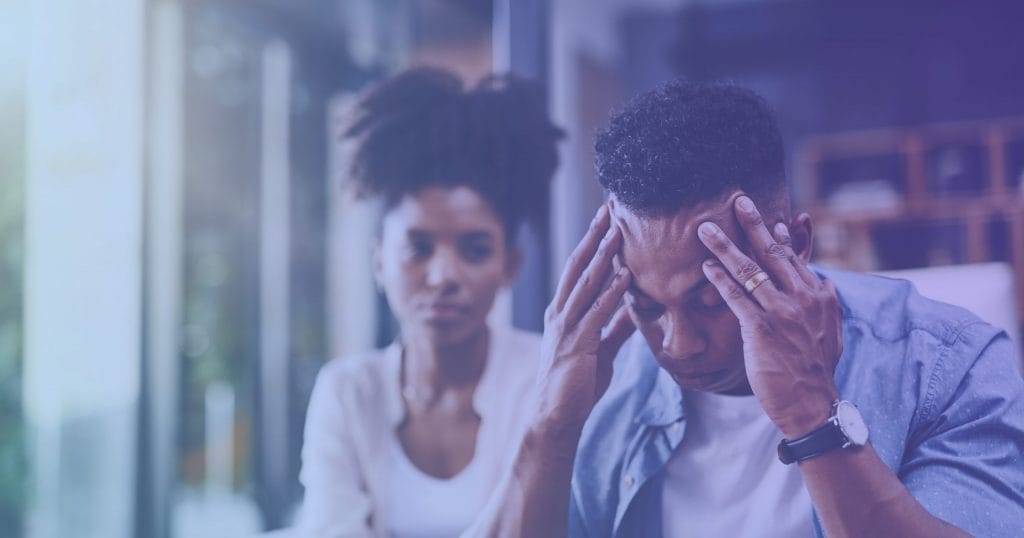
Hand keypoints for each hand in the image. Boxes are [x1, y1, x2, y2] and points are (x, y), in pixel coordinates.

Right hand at [533, 205, 635, 435]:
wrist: (555, 417)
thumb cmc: (576, 384)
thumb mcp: (599, 349)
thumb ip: (614, 326)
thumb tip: (632, 308)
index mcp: (563, 312)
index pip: (578, 269)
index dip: (592, 243)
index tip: (606, 220)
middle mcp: (560, 313)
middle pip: (578, 266)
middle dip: (594, 237)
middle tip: (608, 209)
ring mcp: (566, 327)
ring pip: (586, 283)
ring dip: (604, 256)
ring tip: (618, 231)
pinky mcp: (577, 344)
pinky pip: (597, 312)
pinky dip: (612, 292)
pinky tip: (626, 275)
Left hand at [697, 195, 842, 437]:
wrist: (812, 404)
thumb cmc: (815, 370)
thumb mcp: (830, 331)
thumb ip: (825, 304)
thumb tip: (824, 283)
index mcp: (819, 296)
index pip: (795, 258)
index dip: (779, 237)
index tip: (769, 218)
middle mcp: (802, 297)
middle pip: (772, 253)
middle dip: (753, 225)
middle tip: (738, 200)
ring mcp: (782, 311)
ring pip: (749, 270)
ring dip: (725, 247)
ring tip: (706, 229)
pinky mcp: (761, 328)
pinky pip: (736, 297)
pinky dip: (719, 279)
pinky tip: (706, 267)